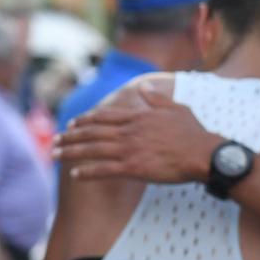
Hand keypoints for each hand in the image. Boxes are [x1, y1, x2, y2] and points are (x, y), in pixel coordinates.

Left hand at [56, 87, 219, 185]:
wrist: (204, 154)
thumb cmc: (194, 132)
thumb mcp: (176, 107)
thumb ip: (156, 97)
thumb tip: (143, 85)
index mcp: (138, 117)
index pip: (103, 117)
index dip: (84, 120)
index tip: (71, 123)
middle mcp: (129, 132)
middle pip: (92, 132)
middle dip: (70, 136)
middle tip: (54, 140)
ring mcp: (130, 150)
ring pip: (92, 150)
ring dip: (70, 152)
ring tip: (55, 155)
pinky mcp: (133, 168)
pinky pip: (103, 169)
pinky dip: (87, 171)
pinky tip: (74, 174)